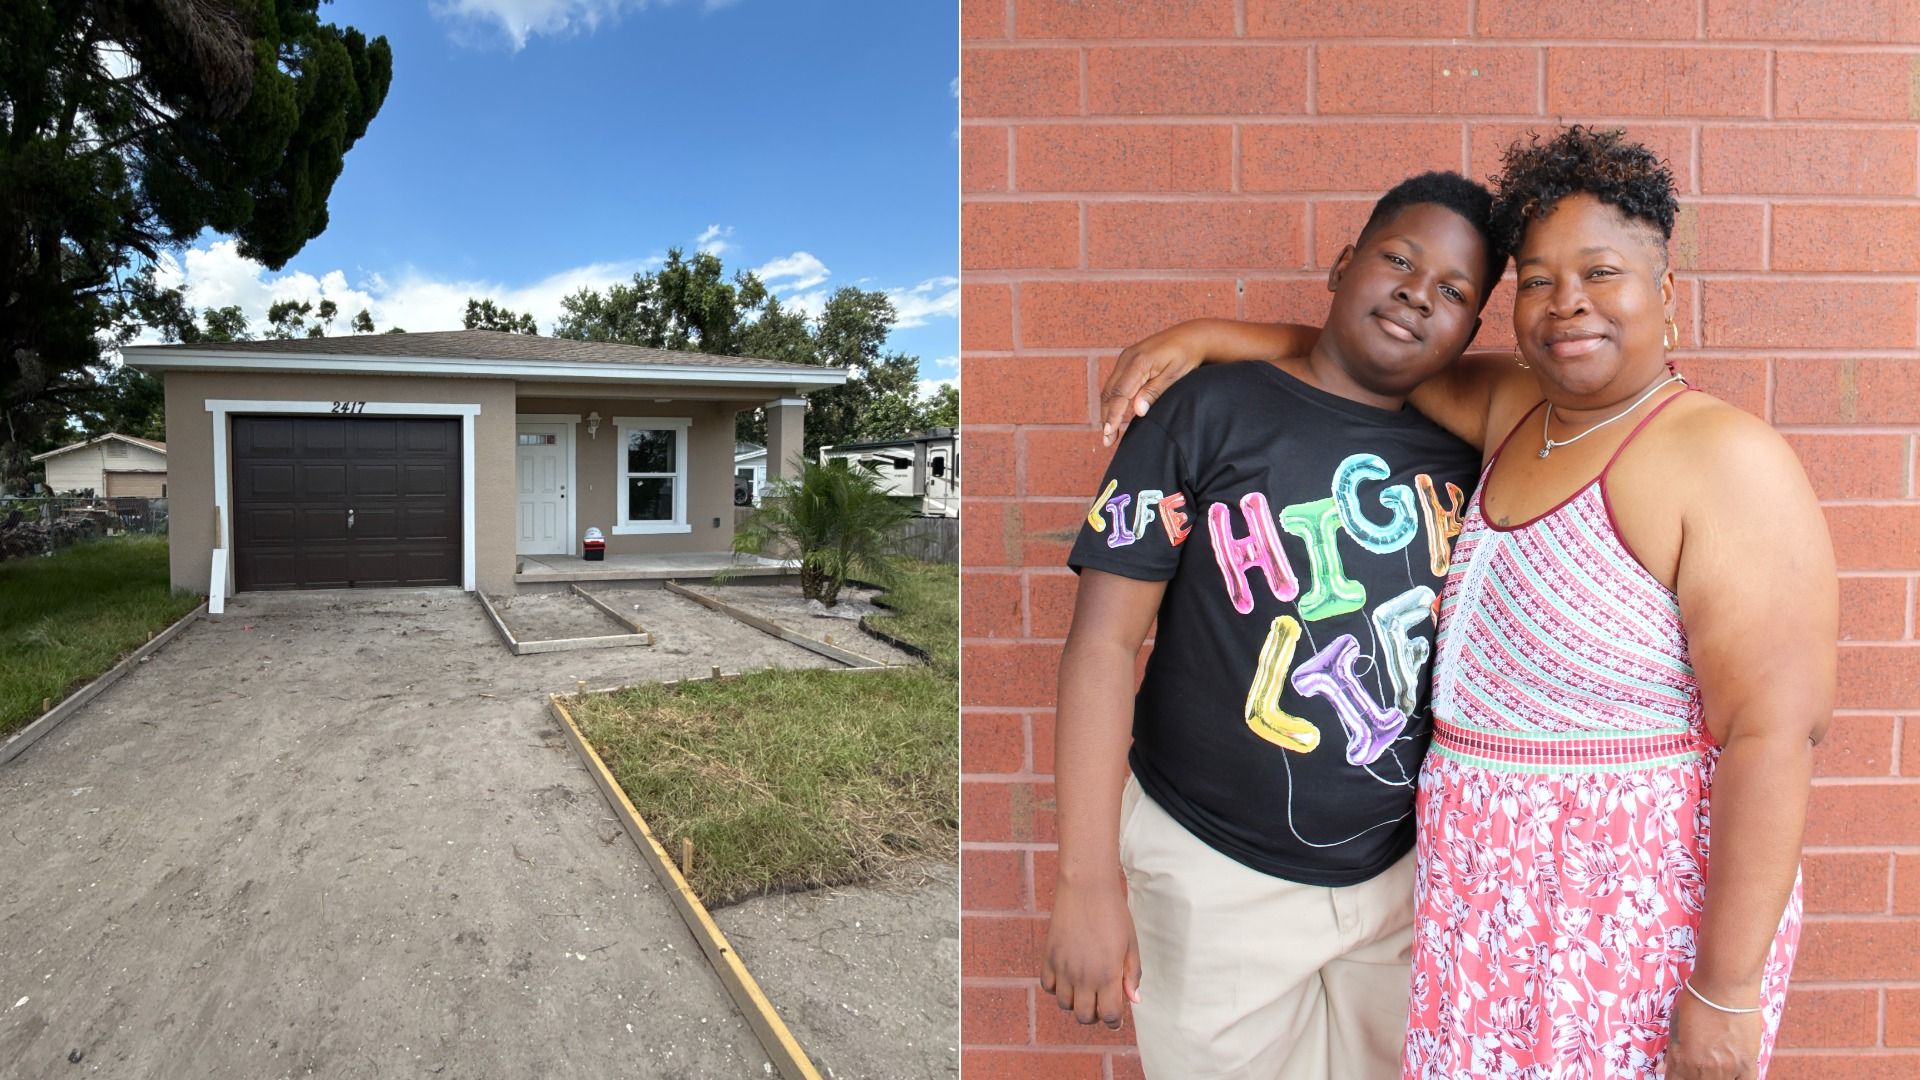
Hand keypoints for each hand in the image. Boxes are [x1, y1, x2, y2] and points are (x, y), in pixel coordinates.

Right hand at [1039, 878, 1141, 1027]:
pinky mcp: (1048, 956)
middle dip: (1094, 1015)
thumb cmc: (1114, 914)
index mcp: (1107, 975)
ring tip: (1085, 987)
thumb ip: (1132, 975)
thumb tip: (1134, 1000)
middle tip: (1100, 1001)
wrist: (1086, 887)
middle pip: (1084, 1017)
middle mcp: (1083, 976)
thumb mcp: (1130, 945)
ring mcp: (1063, 967)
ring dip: (1076, 1002)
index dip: (1114, 1021)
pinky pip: (1048, 986)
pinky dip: (1057, 987)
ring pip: (1065, 1004)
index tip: (1116, 1016)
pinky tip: (1068, 975)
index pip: (1109, 1016)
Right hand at [1099, 323, 1209, 445]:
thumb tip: (1138, 411)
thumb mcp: (1174, 375)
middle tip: (1107, 440)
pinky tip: (1115, 414)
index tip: (1109, 432)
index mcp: (1139, 362)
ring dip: (1107, 410)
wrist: (1191, 336)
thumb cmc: (1186, 356)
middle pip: (1109, 392)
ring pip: (1109, 388)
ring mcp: (1125, 357)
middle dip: (1106, 417)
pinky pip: (1115, 383)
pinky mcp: (1127, 360)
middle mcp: (1127, 358)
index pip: (1120, 394)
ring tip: (1109, 432)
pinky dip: (1113, 400)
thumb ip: (1154, 392)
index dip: (1113, 415)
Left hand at [1661, 988, 1762, 1078]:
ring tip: (1713, 1067)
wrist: (1724, 988)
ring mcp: (1728, 1069)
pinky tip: (1732, 1075)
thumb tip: (1664, 1068)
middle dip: (1693, 1077)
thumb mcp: (1675, 1028)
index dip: (1674, 1078)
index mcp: (1682, 1061)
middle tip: (1698, 1064)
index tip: (1678, 1073)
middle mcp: (1704, 1069)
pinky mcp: (1748, 1063)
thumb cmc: (1695, 1002)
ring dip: (1714, 1078)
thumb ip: (1672, 1052)